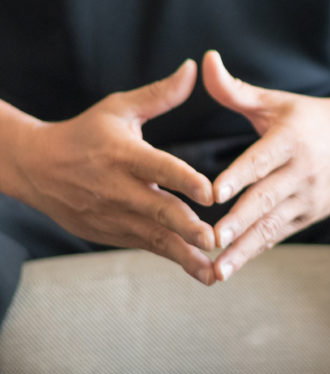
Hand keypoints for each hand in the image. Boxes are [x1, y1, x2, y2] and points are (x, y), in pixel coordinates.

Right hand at [10, 60, 216, 283]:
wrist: (35, 168)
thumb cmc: (86, 134)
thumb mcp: (119, 110)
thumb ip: (159, 95)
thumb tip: (192, 69)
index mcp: (124, 154)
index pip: (158, 167)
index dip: (184, 179)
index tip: (210, 192)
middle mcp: (119, 189)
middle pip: (158, 209)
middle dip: (187, 226)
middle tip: (215, 238)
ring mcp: (114, 216)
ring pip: (155, 238)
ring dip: (186, 254)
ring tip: (214, 270)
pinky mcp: (113, 234)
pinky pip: (147, 247)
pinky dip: (174, 258)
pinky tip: (201, 270)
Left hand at [201, 51, 329, 280]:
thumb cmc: (307, 117)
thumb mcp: (276, 102)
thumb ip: (235, 89)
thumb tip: (206, 61)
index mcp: (291, 139)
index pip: (261, 160)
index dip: (239, 176)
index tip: (215, 193)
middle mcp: (303, 171)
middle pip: (266, 199)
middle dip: (239, 222)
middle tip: (212, 240)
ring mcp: (309, 196)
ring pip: (272, 226)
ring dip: (244, 249)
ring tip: (217, 269)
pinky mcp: (311, 214)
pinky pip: (279, 234)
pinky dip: (256, 249)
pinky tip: (233, 265)